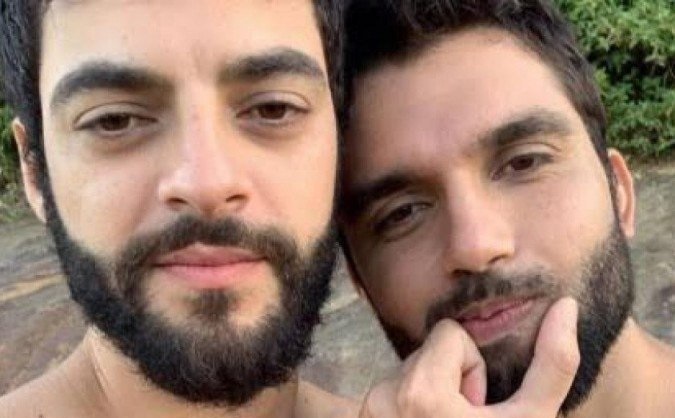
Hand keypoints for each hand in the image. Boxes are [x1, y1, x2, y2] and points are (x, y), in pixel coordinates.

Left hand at [359, 297, 578, 417]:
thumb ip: (553, 364)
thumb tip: (566, 305)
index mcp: (420, 395)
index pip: (448, 333)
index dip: (472, 366)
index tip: (476, 407)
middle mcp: (382, 398)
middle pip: (426, 351)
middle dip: (451, 379)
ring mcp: (369, 411)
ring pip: (410, 370)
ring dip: (432, 394)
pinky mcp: (363, 417)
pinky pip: (393, 389)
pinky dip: (411, 406)